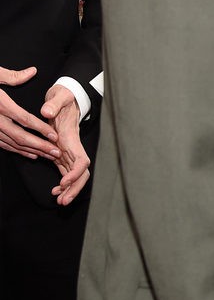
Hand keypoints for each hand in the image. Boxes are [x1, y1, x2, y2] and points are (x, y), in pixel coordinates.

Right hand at [0, 66, 59, 160]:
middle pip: (21, 137)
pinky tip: (31, 154)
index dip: (41, 129)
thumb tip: (32, 71)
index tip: (55, 136)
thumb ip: (13, 76)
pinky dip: (18, 150)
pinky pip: (3, 145)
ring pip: (13, 144)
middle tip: (57, 153)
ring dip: (32, 151)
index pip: (24, 119)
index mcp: (0, 104)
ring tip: (48, 156)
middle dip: (41, 146)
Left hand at [41, 84, 90, 205]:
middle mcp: (75, 150)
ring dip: (70, 191)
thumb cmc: (64, 99)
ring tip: (60, 201)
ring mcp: (70, 154)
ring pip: (75, 177)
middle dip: (75, 189)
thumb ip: (53, 104)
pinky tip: (55, 192)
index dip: (75, 174)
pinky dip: (64, 185)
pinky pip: (67, 174)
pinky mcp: (64, 156)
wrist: (66, 99)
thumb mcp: (59, 98)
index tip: (63, 182)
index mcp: (74, 140)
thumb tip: (46, 112)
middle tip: (63, 201)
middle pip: (82, 175)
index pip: (81, 162)